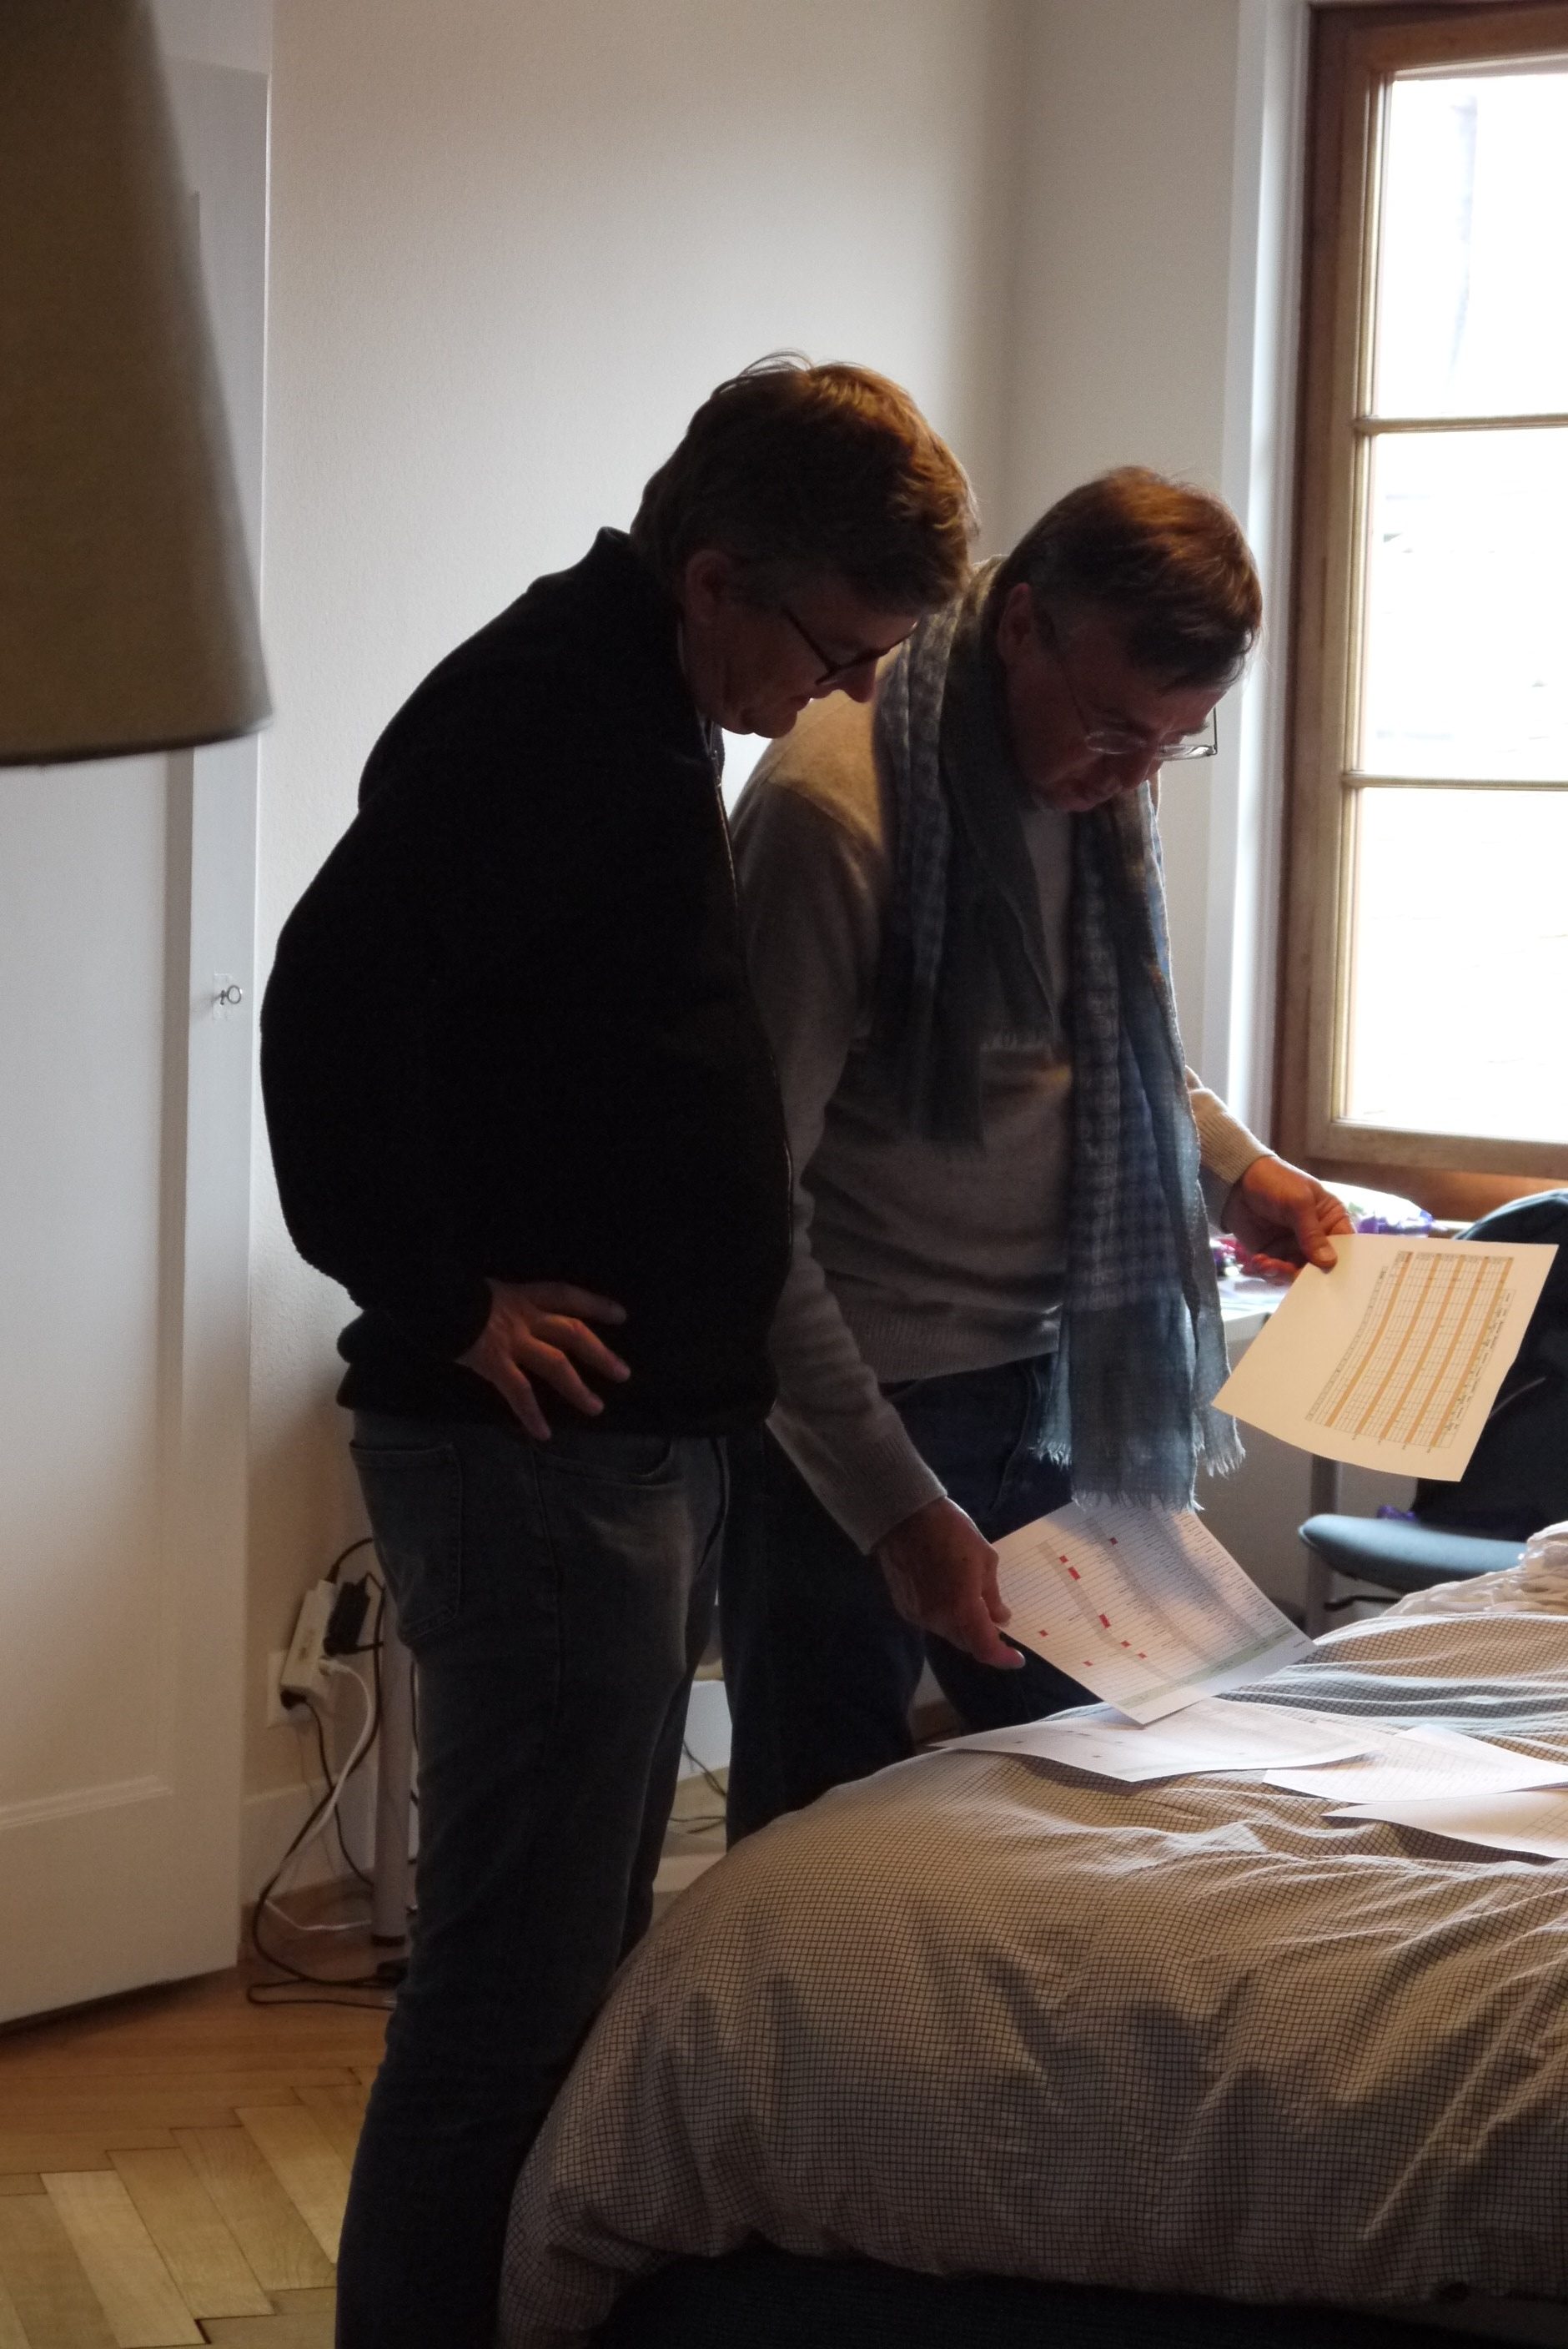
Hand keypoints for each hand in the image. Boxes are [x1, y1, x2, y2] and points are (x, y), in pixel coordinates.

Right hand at [458, 1280, 629, 1438]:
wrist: (431, 1298)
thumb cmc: (453, 1293)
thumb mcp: (486, 1291)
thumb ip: (503, 1306)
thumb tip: (507, 1317)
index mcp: (523, 1296)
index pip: (567, 1296)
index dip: (595, 1304)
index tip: (620, 1315)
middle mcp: (525, 1317)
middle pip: (572, 1333)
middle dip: (600, 1353)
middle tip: (623, 1373)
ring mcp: (512, 1341)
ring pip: (556, 1364)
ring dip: (578, 1388)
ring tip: (596, 1408)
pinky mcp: (495, 1363)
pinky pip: (519, 1392)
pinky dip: (531, 1413)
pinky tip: (543, 1433)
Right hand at [873, 1496, 1022, 1671]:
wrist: (904, 1516)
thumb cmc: (951, 1531)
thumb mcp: (984, 1558)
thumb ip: (992, 1595)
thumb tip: (1001, 1618)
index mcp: (962, 1608)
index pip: (985, 1648)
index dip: (1003, 1657)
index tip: (1017, 1658)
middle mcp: (938, 1620)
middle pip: (967, 1643)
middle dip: (984, 1638)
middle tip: (996, 1621)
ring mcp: (918, 1616)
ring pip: (949, 1633)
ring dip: (964, 1626)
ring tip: (972, 1603)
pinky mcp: (904, 1608)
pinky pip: (932, 1622)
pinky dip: (946, 1617)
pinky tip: (949, 1596)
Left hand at [1222, 1155, 1351, 1279]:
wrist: (1237, 1181)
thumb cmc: (1275, 1182)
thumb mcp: (1299, 1202)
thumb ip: (1312, 1232)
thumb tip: (1329, 1263)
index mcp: (1332, 1220)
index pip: (1346, 1247)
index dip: (1343, 1263)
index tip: (1336, 1279)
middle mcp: (1317, 1238)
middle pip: (1322, 1267)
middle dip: (1307, 1274)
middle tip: (1291, 1273)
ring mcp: (1295, 1248)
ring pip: (1298, 1274)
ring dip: (1283, 1273)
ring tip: (1266, 1263)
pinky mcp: (1274, 1255)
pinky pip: (1277, 1273)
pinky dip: (1269, 1271)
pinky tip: (1259, 1261)